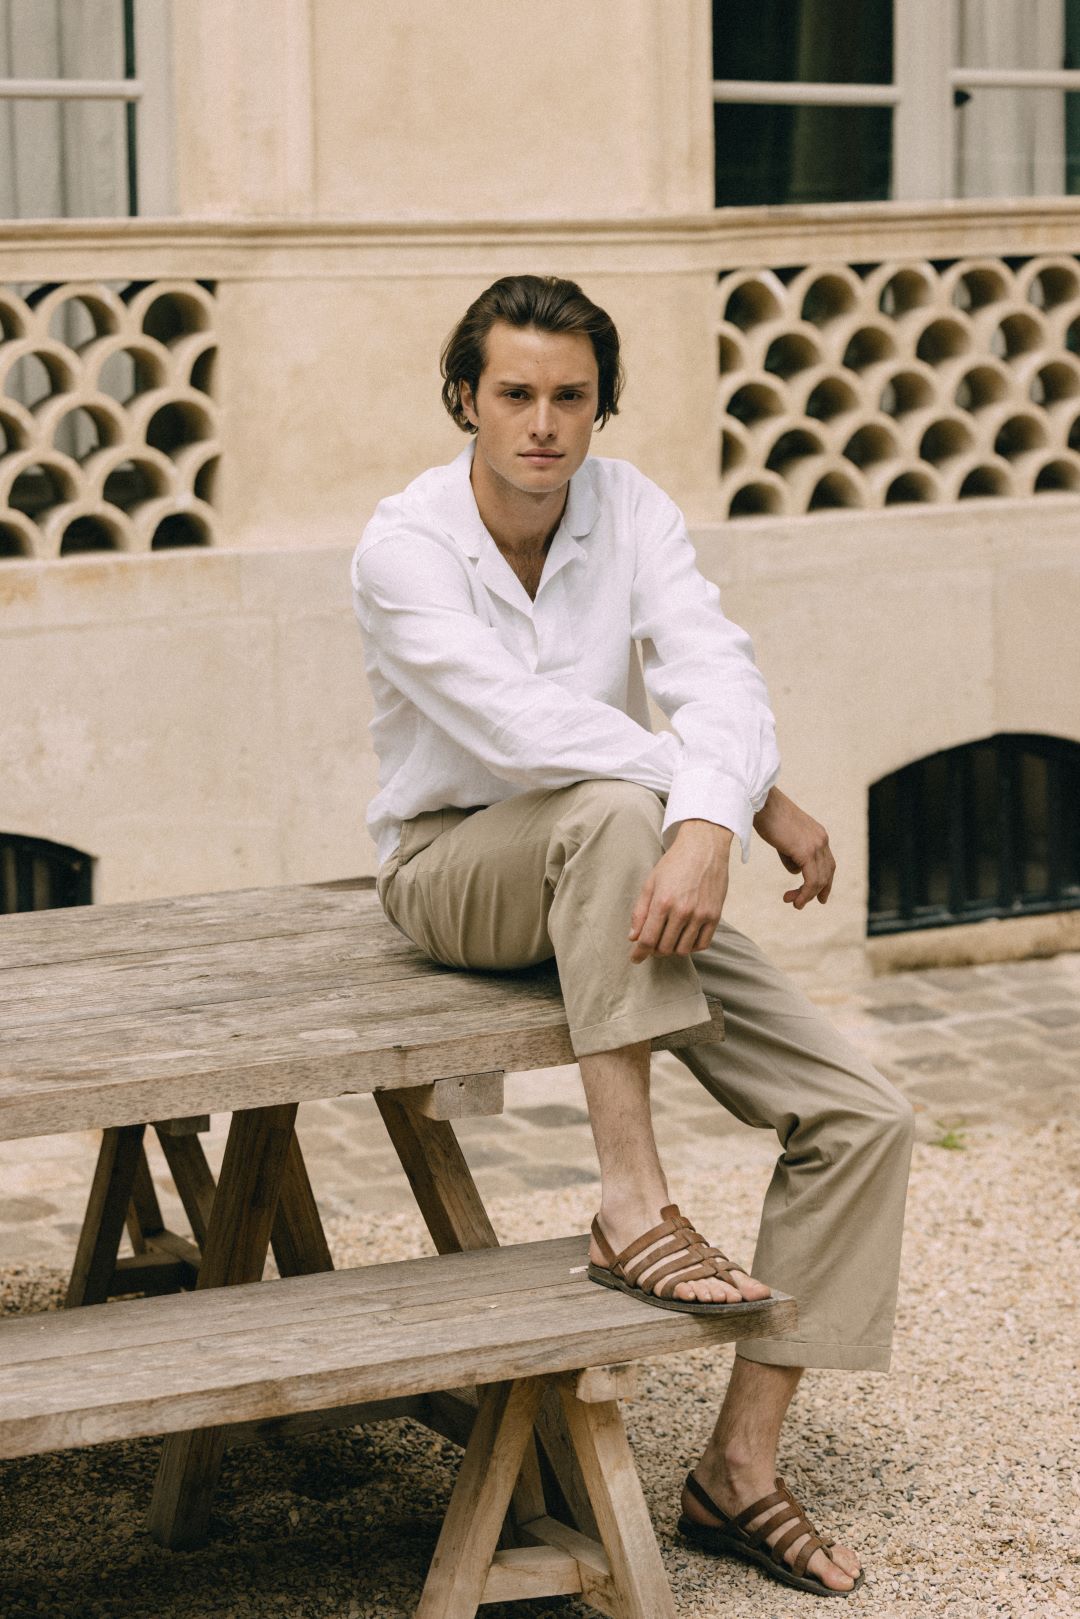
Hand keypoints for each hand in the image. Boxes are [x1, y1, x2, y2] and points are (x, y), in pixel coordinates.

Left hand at [628, 820, 732, 962]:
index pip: (648, 939)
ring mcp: (701, 915)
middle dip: (654, 950)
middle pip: (664, 947)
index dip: (639, 953)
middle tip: (652, 944)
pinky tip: (685, 938)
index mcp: (663, 902)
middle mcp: (683, 911)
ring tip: (668, 939)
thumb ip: (640, 911)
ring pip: (683, 949)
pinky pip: (703, 944)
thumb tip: (633, 938)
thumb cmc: (674, 863)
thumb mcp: (651, 883)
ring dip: (672, 949)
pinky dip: (691, 946)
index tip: (635, 959)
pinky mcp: (715, 916)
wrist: (704, 848)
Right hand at [752, 787, 833, 908]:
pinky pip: (812, 880)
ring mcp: (816, 845)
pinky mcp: (807, 851)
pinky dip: (806, 893)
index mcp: (818, 834)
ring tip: (793, 903)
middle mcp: (822, 840)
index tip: (820, 897)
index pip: (828, 863)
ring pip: (820, 879)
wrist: (760, 802)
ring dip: (807, 895)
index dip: (825, 881)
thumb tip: (796, 871)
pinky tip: (795, 901)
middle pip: (827, 873)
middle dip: (817, 891)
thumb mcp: (783, 838)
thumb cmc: (766, 817)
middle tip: (800, 904)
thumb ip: (792, 854)